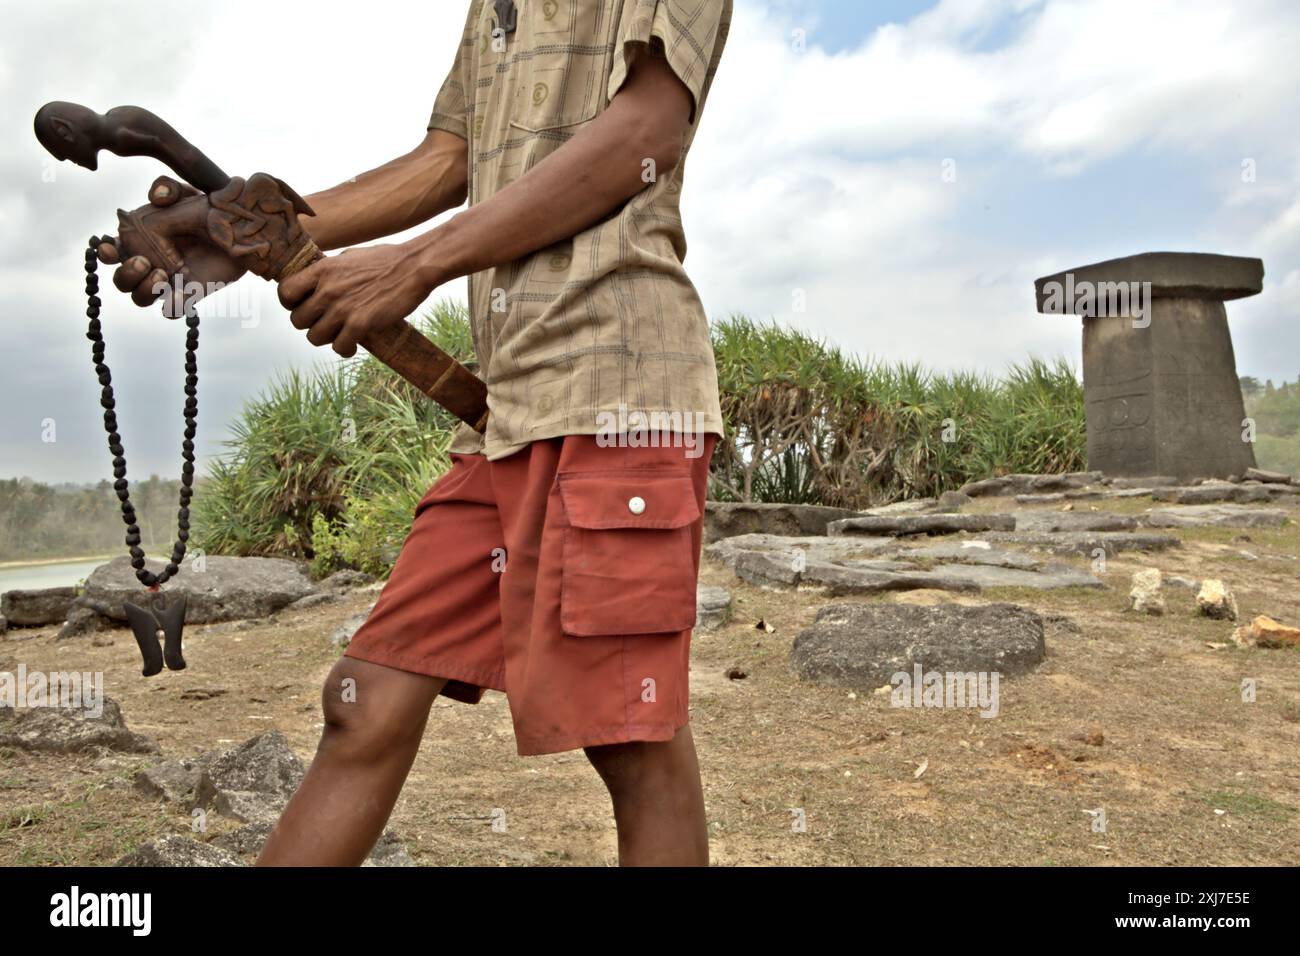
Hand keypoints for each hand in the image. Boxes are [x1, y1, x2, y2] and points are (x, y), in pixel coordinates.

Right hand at [98, 175, 247, 317]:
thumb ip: (169, 187)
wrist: (242, 229)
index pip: (112, 251)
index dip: (106, 253)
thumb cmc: (208, 209)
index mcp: (140, 239)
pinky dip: (171, 307)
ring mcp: (169, 281)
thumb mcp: (189, 193)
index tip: (111, 249)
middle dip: (126, 274)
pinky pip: (173, 310)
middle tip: (144, 261)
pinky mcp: (189, 293)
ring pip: (140, 298)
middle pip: (121, 281)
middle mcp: (150, 263)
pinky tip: (178, 297)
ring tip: (163, 274)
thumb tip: (156, 197)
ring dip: (144, 290)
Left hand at [278, 243, 434, 357]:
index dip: (290, 303)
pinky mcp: (361, 324)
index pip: (284, 292)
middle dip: (310, 324)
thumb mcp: (349, 256)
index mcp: (322, 270)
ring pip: (314, 337)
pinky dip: (345, 349)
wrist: (414, 267)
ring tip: (339, 335)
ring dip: (326, 339)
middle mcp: (327, 289)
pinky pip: (339, 347)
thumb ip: (330, 270)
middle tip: (325, 323)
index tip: (302, 306)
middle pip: (297, 320)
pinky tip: (354, 345)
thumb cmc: (386, 259)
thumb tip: (319, 280)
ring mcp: (343, 308)